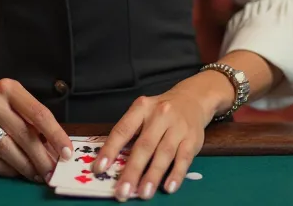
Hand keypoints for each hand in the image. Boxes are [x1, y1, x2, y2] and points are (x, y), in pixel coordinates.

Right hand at [0, 78, 72, 183]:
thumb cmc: (0, 101)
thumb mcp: (17, 99)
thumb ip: (36, 120)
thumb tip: (57, 151)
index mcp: (9, 88)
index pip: (38, 114)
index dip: (55, 135)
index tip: (67, 153)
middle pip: (23, 134)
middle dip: (42, 157)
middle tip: (53, 171)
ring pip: (6, 150)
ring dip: (26, 166)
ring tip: (38, 174)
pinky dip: (7, 169)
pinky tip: (18, 172)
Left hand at [92, 83, 209, 200]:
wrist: (192, 99)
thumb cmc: (160, 112)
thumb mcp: (143, 113)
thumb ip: (131, 134)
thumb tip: (113, 163)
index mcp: (141, 108)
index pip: (122, 130)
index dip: (110, 150)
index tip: (99, 169)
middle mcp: (160, 115)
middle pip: (144, 146)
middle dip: (132, 170)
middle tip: (122, 191)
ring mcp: (178, 127)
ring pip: (164, 154)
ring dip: (153, 176)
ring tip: (143, 194)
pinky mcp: (192, 139)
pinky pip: (184, 159)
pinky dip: (176, 174)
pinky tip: (168, 187)